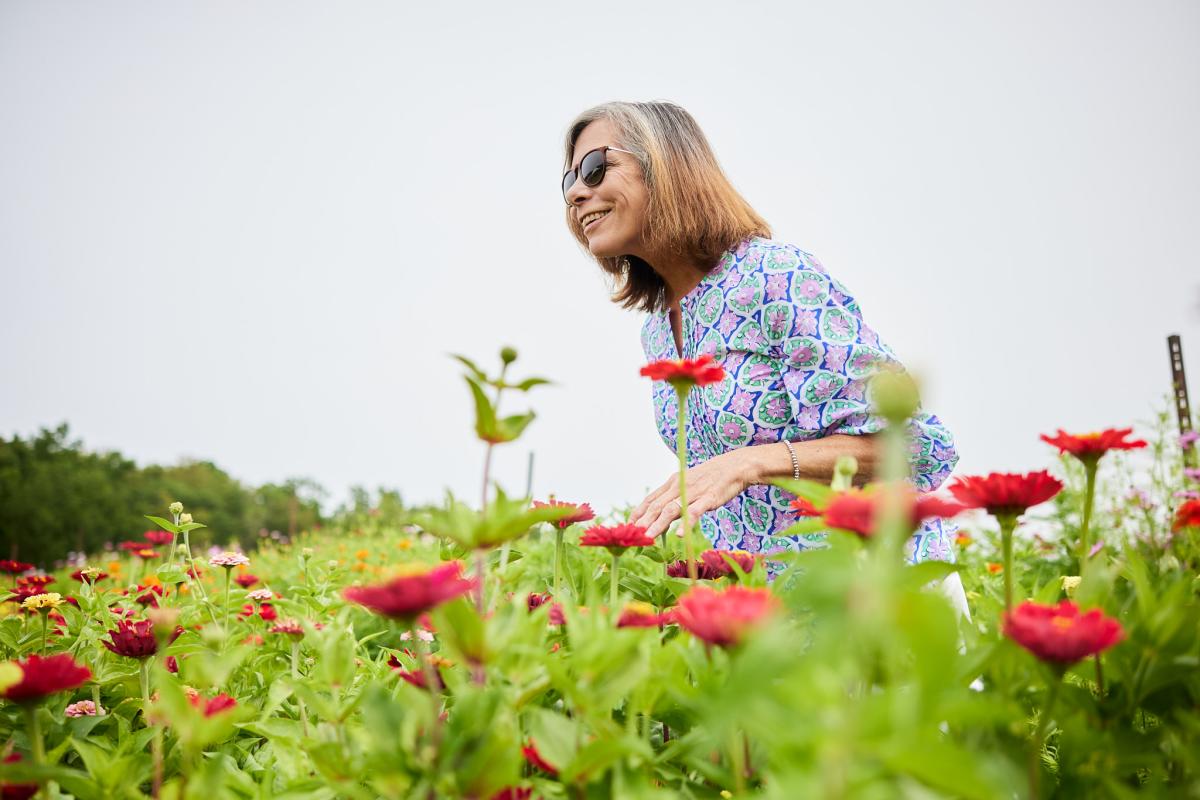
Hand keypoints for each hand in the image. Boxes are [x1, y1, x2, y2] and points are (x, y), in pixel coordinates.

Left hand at [629, 449, 759, 538]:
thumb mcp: (689, 484)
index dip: (638, 513)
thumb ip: (676, 497)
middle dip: (642, 522)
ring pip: (670, 510)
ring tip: (647, 537)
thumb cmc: (712, 477)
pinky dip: (685, 524)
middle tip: (631, 536)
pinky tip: (678, 535)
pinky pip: (694, 512)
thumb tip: (664, 516)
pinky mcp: (708, 498)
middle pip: (656, 506)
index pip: (650, 500)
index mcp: (673, 483)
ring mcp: (693, 492)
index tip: (628, 527)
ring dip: (657, 525)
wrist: (735, 466)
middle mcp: (679, 487)